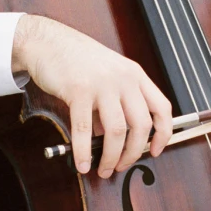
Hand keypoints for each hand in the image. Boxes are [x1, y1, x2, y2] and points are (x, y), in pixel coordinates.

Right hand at [11, 14, 171, 176]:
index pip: (162, 108)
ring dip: (111, 157)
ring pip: (116, 131)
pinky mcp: (79, 90)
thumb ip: (116, 105)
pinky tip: (83, 163)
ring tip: (104, 169)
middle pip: (141, 125)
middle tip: (123, 166)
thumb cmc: (76, 60)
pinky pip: (85, 129)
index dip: (163, 133)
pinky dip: (84, 152)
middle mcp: (123, 78)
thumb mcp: (107, 76)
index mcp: (135, 74)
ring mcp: (102, 84)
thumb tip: (115, 140)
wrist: (47, 41)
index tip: (156, 150)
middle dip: (133, 153)